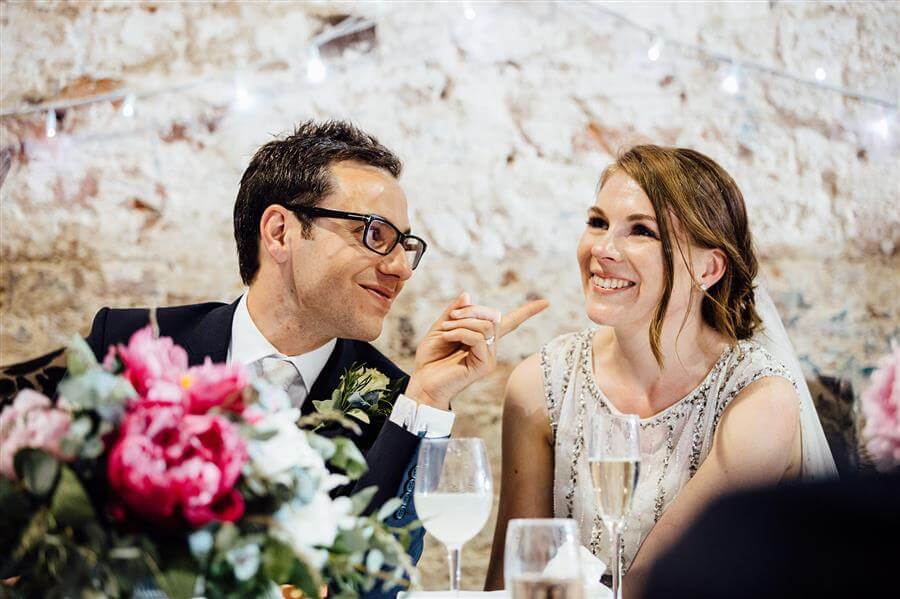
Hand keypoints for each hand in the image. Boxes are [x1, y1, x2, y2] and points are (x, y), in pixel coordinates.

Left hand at [405, 291, 549, 410]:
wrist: (423, 382)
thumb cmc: (431, 359)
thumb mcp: (441, 328)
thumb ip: (455, 313)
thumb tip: (468, 294)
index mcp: (483, 339)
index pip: (511, 322)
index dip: (528, 311)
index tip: (546, 302)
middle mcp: (491, 348)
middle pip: (494, 317)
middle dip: (471, 311)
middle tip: (449, 318)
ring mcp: (489, 358)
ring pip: (486, 327)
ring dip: (462, 323)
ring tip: (445, 330)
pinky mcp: (484, 366)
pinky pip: (478, 339)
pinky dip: (460, 333)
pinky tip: (447, 338)